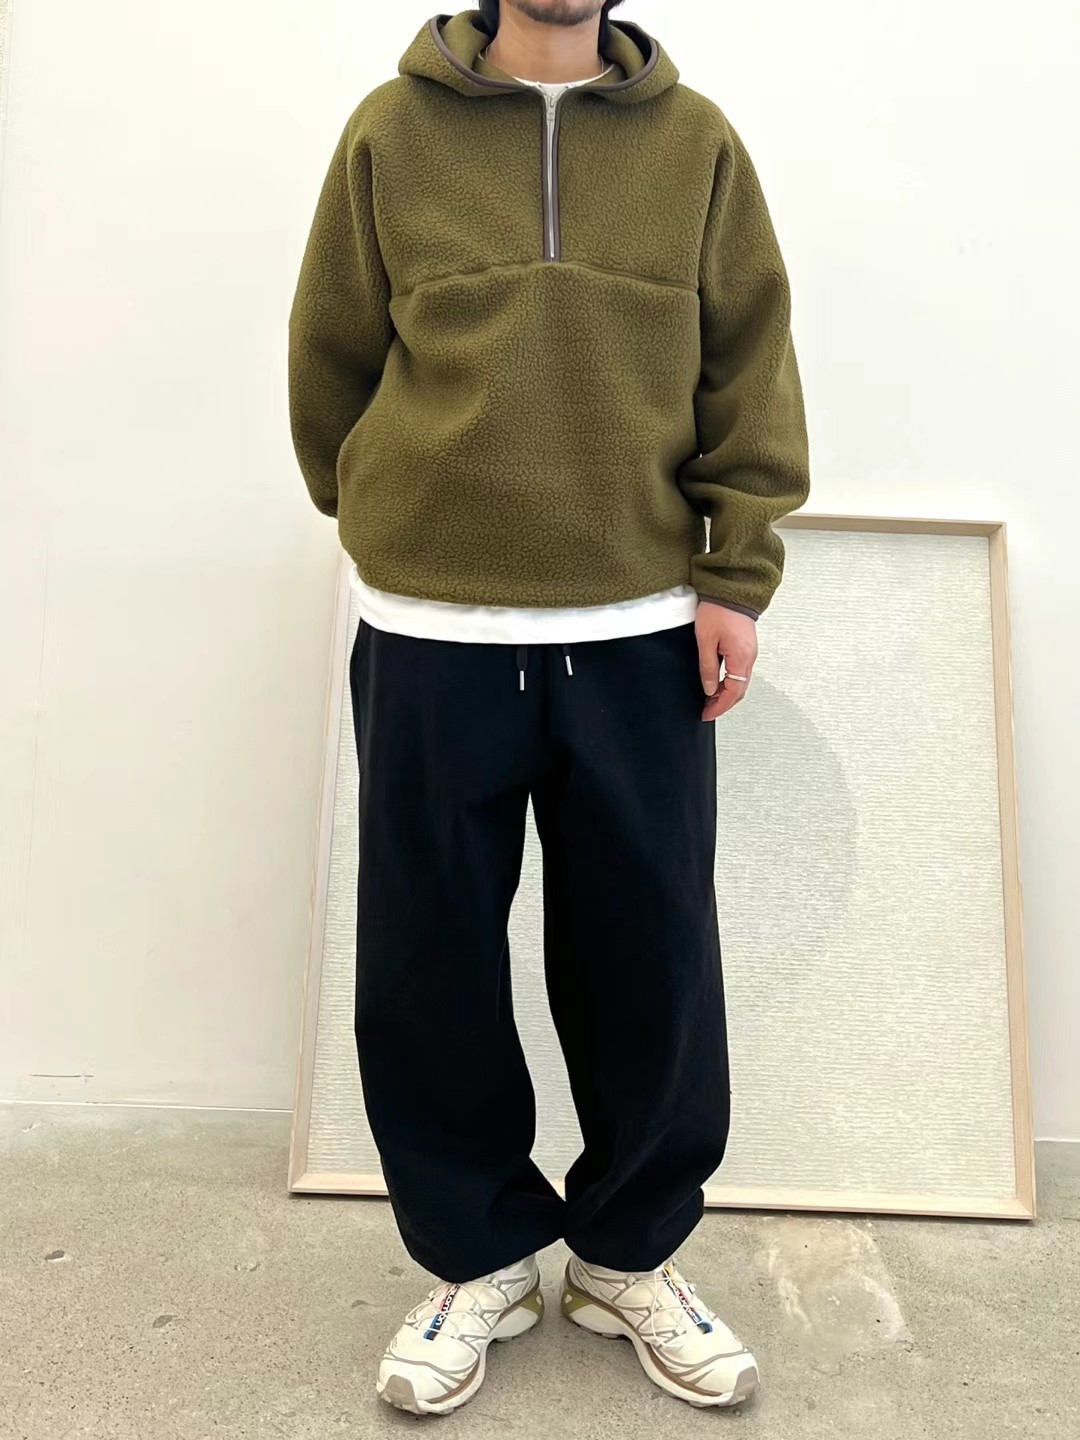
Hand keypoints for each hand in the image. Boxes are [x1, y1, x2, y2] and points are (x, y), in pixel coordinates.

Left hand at [695, 601, 757, 720]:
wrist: (732, 587)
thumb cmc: (718, 609)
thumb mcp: (705, 640)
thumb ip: (708, 667)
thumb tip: (709, 689)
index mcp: (741, 658)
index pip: (733, 692)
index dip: (719, 707)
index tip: (707, 714)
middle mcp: (749, 657)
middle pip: (740, 691)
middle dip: (723, 704)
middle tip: (706, 710)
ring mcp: (750, 652)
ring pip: (741, 682)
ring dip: (726, 693)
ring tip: (709, 699)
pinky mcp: (746, 646)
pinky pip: (740, 671)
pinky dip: (730, 682)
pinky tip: (718, 683)